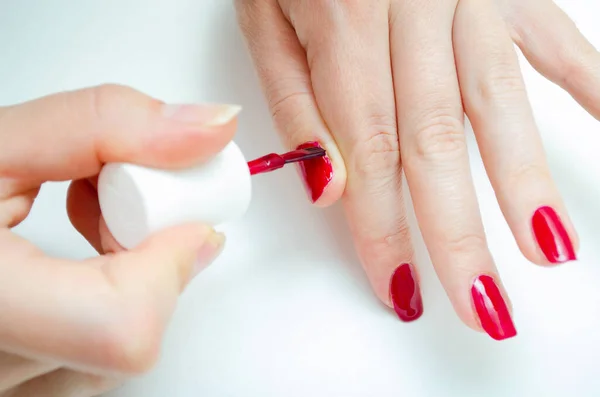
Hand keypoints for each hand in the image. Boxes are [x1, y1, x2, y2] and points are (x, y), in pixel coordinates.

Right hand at [0, 85, 238, 395]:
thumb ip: (106, 124)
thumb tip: (210, 128)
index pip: (116, 325)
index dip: (171, 263)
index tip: (186, 214)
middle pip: (124, 337)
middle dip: (146, 254)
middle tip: (109, 200)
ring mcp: (0, 394)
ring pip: (114, 356)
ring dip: (127, 279)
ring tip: (81, 222)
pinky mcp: (19, 394)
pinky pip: (90, 364)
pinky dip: (106, 306)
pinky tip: (72, 261)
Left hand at [236, 0, 599, 338]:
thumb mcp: (264, 15)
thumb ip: (296, 101)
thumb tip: (328, 187)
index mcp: (345, 23)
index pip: (368, 153)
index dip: (383, 228)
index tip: (400, 284)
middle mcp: (413, 12)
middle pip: (439, 144)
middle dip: (460, 231)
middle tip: (482, 302)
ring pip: (499, 102)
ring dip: (525, 180)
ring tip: (550, 249)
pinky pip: (553, 37)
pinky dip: (589, 82)